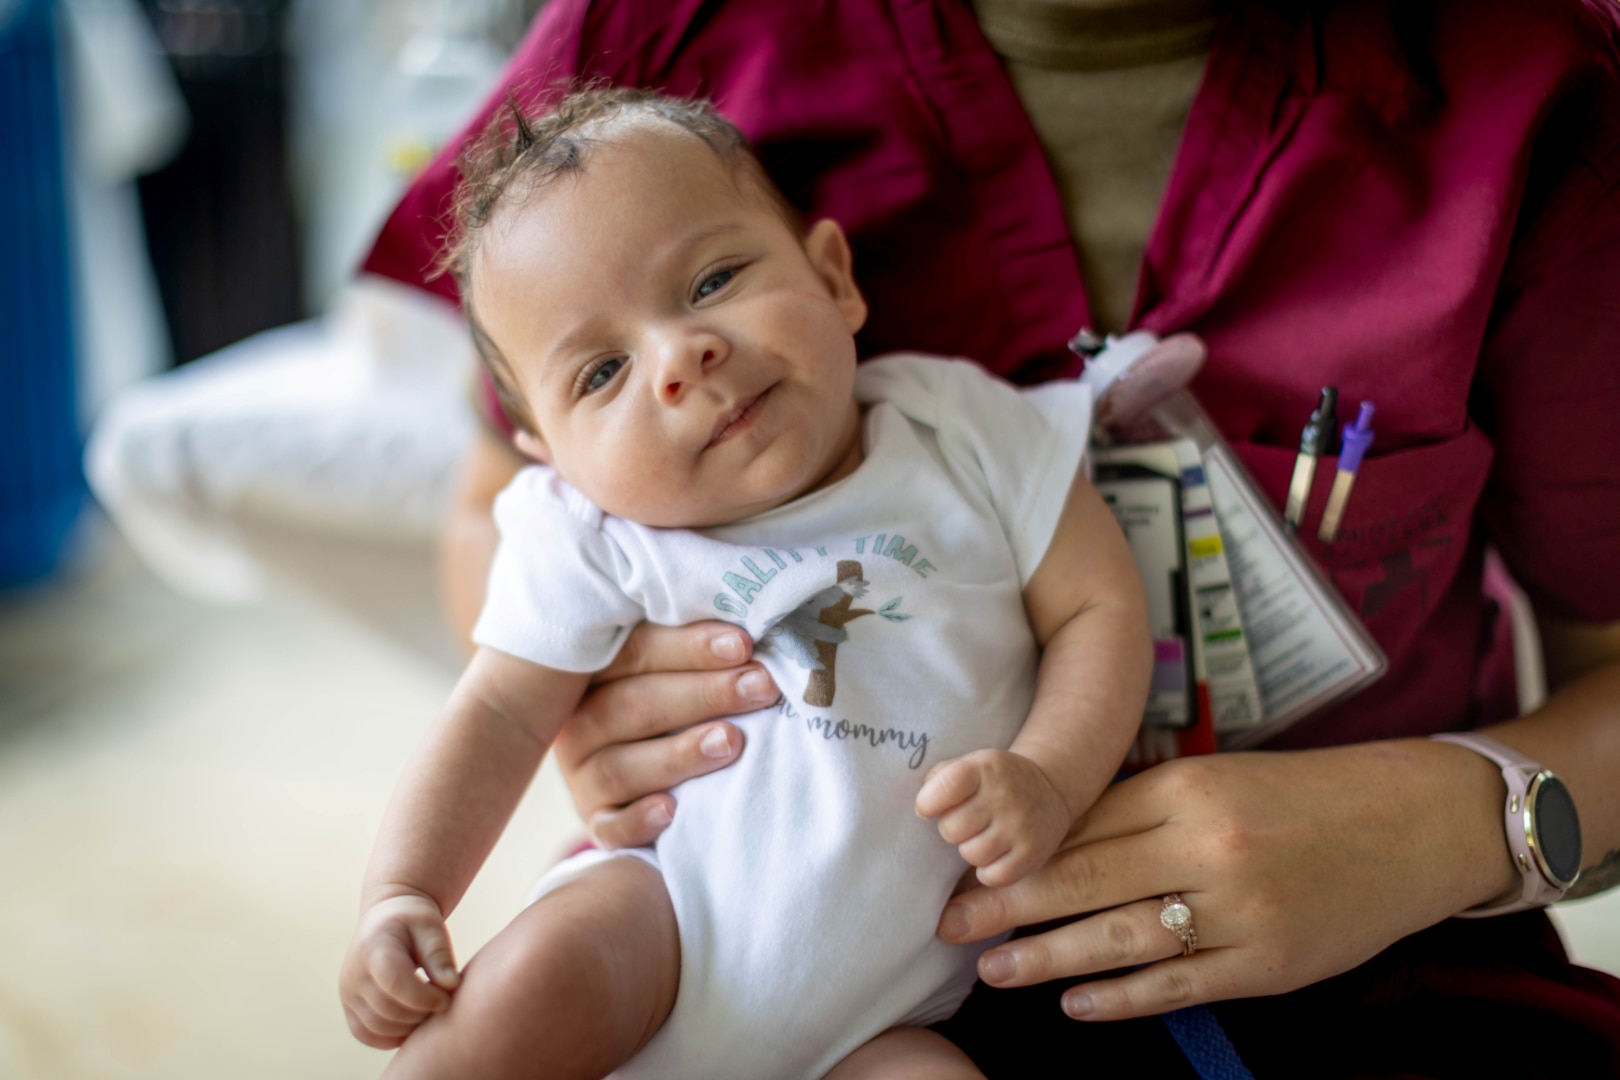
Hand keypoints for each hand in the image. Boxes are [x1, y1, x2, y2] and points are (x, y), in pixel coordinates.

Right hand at [339, 891, 462, 1049]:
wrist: (386, 918)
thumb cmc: (413, 921)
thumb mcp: (430, 926)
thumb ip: (440, 954)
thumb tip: (451, 985)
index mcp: (374, 948)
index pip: (395, 984)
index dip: (425, 997)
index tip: (447, 996)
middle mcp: (354, 973)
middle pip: (388, 1010)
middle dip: (421, 1013)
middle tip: (442, 1002)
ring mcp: (348, 993)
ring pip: (378, 1027)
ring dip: (408, 1027)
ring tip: (428, 1009)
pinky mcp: (350, 1007)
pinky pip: (366, 1034)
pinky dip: (391, 1036)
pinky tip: (412, 1022)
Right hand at [551, 621, 779, 848]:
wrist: (653, 775)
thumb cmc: (677, 704)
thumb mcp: (676, 670)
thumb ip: (695, 654)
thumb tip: (749, 639)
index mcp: (593, 671)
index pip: (636, 650)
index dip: (690, 647)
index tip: (743, 644)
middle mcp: (580, 722)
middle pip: (632, 705)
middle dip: (703, 694)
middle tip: (759, 686)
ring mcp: (584, 775)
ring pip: (620, 766)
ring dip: (678, 753)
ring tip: (731, 741)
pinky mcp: (598, 820)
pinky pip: (610, 826)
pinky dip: (638, 820)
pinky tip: (672, 810)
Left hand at [916, 749, 1072, 887]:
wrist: (1047, 788)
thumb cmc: (993, 780)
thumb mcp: (970, 764)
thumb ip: (940, 779)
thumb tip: (921, 807)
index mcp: (985, 768)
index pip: (947, 786)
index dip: (928, 801)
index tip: (927, 808)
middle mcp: (1005, 796)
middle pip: (952, 828)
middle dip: (952, 827)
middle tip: (965, 821)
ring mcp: (1021, 826)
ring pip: (971, 854)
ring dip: (969, 848)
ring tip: (981, 835)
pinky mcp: (1032, 854)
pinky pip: (992, 876)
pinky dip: (988, 870)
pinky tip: (994, 854)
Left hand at [934, 741, 1514, 1019]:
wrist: (1411, 825)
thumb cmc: (1299, 797)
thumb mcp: (1215, 778)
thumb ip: (1138, 807)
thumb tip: (1049, 837)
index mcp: (1187, 791)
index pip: (1080, 827)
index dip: (1014, 853)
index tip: (957, 867)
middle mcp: (1207, 847)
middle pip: (1083, 881)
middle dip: (1006, 905)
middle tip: (948, 924)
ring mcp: (1239, 911)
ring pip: (1120, 940)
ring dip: (1047, 958)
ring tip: (993, 969)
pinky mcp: (1268, 964)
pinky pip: (1178, 986)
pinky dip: (1121, 999)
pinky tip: (1075, 1006)